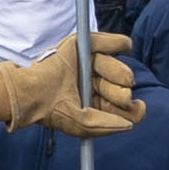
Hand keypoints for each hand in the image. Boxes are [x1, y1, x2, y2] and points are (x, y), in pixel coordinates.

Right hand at [0, 36, 136, 138]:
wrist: (33, 92)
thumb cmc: (53, 110)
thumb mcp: (82, 125)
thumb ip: (105, 126)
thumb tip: (129, 125)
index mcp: (95, 102)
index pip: (122, 105)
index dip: (133, 107)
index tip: (135, 106)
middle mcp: (94, 82)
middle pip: (121, 84)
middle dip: (121, 89)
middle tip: (121, 95)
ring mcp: (89, 64)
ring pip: (116, 65)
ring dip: (116, 70)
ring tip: (102, 75)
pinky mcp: (83, 46)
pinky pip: (111, 42)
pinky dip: (121, 43)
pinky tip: (126, 47)